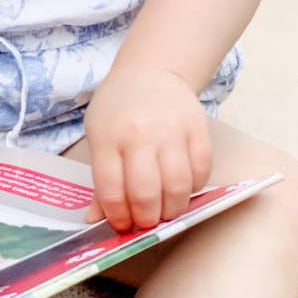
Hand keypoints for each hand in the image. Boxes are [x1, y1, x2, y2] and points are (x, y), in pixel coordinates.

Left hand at [83, 68, 211, 231]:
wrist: (149, 71)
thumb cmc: (119, 108)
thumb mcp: (98, 135)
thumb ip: (101, 178)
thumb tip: (96, 220)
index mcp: (107, 136)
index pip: (111, 190)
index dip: (118, 217)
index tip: (123, 225)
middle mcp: (139, 133)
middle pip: (145, 192)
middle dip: (146, 218)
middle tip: (146, 222)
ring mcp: (171, 129)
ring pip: (177, 187)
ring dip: (172, 209)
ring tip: (165, 209)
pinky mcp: (197, 128)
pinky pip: (201, 172)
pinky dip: (193, 188)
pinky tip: (182, 187)